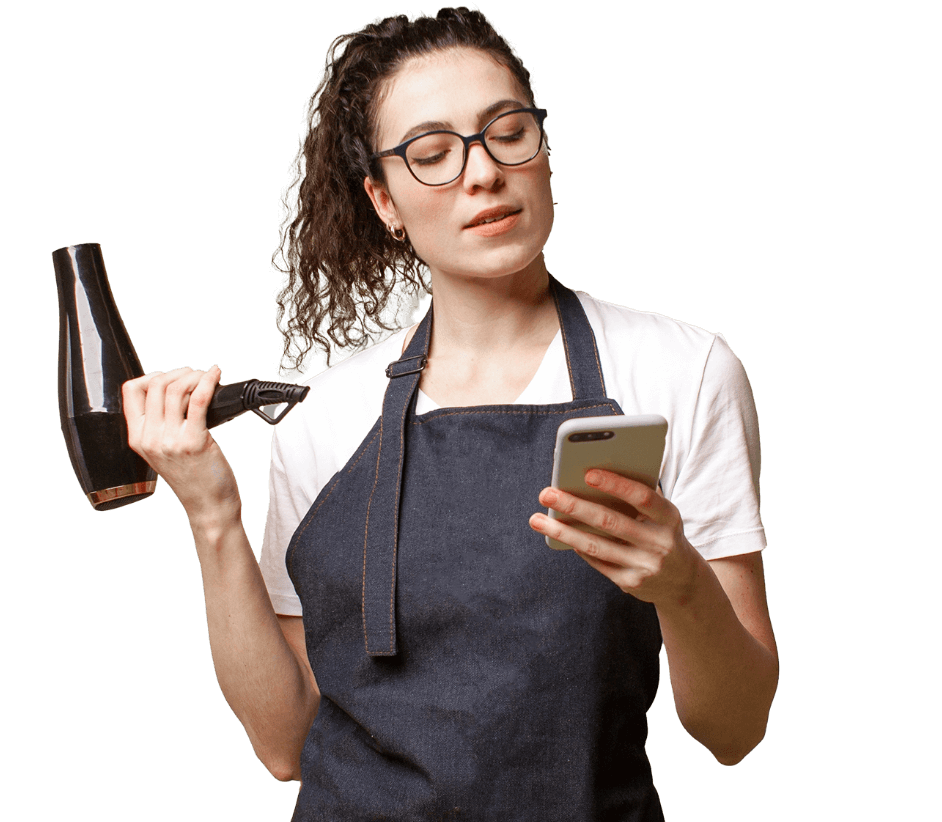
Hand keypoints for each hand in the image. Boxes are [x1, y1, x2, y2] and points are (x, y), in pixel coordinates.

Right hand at [123, 366, 240, 522]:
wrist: (207, 504)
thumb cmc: (192, 476)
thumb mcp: (163, 451)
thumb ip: (159, 425)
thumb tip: (173, 390)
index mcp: (137, 438)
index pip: (131, 391)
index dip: (152, 376)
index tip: (170, 377)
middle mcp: (150, 438)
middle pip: (156, 385)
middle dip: (179, 373)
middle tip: (194, 375)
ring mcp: (170, 440)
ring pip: (176, 389)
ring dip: (193, 376)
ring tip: (205, 378)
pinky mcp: (194, 441)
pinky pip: (198, 400)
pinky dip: (208, 382)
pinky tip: (215, 375)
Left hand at [528, 469, 700, 605]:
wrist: (684, 582)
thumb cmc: (663, 533)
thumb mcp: (662, 515)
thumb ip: (638, 497)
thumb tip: (592, 477)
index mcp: (670, 518)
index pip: (642, 497)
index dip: (616, 484)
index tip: (587, 473)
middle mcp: (660, 544)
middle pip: (610, 522)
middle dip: (574, 506)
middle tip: (546, 494)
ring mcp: (645, 567)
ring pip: (596, 545)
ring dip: (563, 531)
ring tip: (537, 520)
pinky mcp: (631, 584)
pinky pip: (597, 561)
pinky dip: (577, 546)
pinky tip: (560, 534)